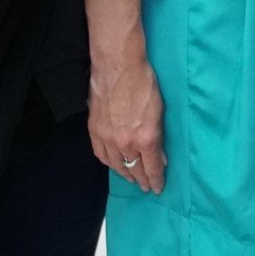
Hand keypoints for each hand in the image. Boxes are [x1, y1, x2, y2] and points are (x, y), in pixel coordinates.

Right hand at [89, 53, 165, 193]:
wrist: (118, 66)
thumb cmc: (145, 83)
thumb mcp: (160, 112)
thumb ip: (159, 137)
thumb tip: (160, 156)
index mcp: (145, 138)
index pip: (152, 168)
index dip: (156, 180)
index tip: (157, 188)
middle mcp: (125, 143)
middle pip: (134, 169)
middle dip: (141, 180)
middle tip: (146, 187)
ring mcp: (107, 138)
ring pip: (116, 165)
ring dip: (125, 173)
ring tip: (132, 178)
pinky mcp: (94, 130)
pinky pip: (100, 154)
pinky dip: (108, 162)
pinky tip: (113, 164)